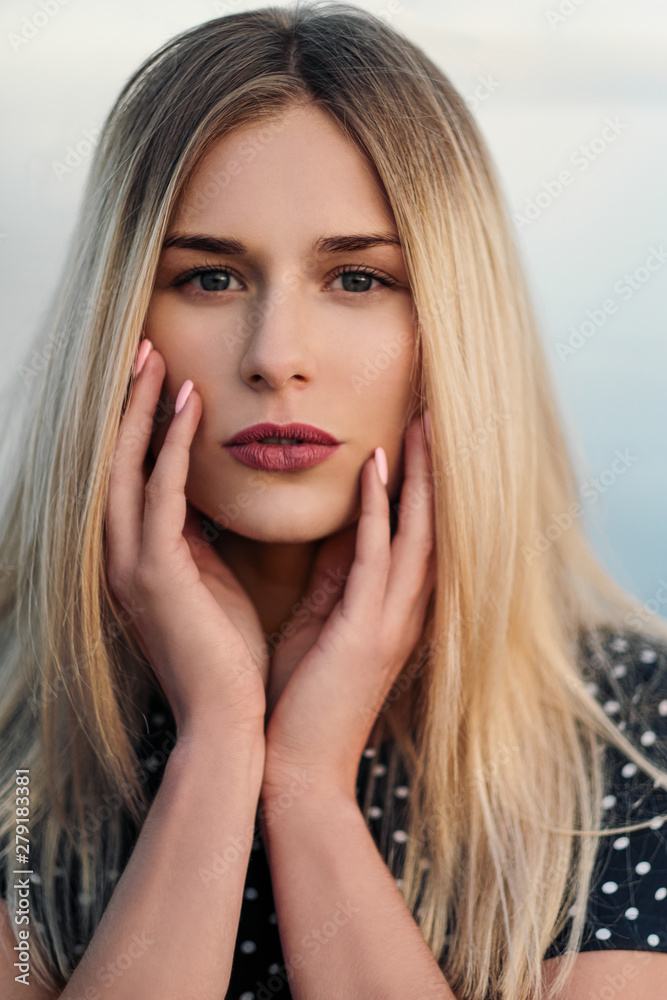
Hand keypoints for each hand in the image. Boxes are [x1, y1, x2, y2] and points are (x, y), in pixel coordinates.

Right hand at [105, 341, 267, 738]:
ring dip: (141, 411)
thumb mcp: (213, 583)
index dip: (139, 426)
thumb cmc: (228, 654)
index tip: (160, 378)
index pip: (131, 477)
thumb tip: (219, 500)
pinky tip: (188, 405)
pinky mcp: (156, 575)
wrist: (229, 720)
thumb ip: (205, 541)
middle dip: (128, 405)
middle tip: (144, 350)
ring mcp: (132, 566)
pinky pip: (160, 494)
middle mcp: (122, 558)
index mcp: (138, 561)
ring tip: (155, 359)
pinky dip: (170, 446)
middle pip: (115, 463)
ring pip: (127, 468)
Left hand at [261, 413, 434, 802]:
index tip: (413, 433)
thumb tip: (332, 529)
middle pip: (432, 524)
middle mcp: (403, 611)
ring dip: (418, 475)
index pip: (415, 534)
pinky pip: (377, 558)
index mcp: (391, 610)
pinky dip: (380, 511)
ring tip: (418, 422)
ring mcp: (390, 621)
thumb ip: (334, 579)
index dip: (420, 483)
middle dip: (433, 468)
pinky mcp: (364, 632)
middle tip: (432, 410)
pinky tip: (376, 468)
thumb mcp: (320, 626)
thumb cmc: (299, 700)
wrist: (295, 771)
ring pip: (417, 532)